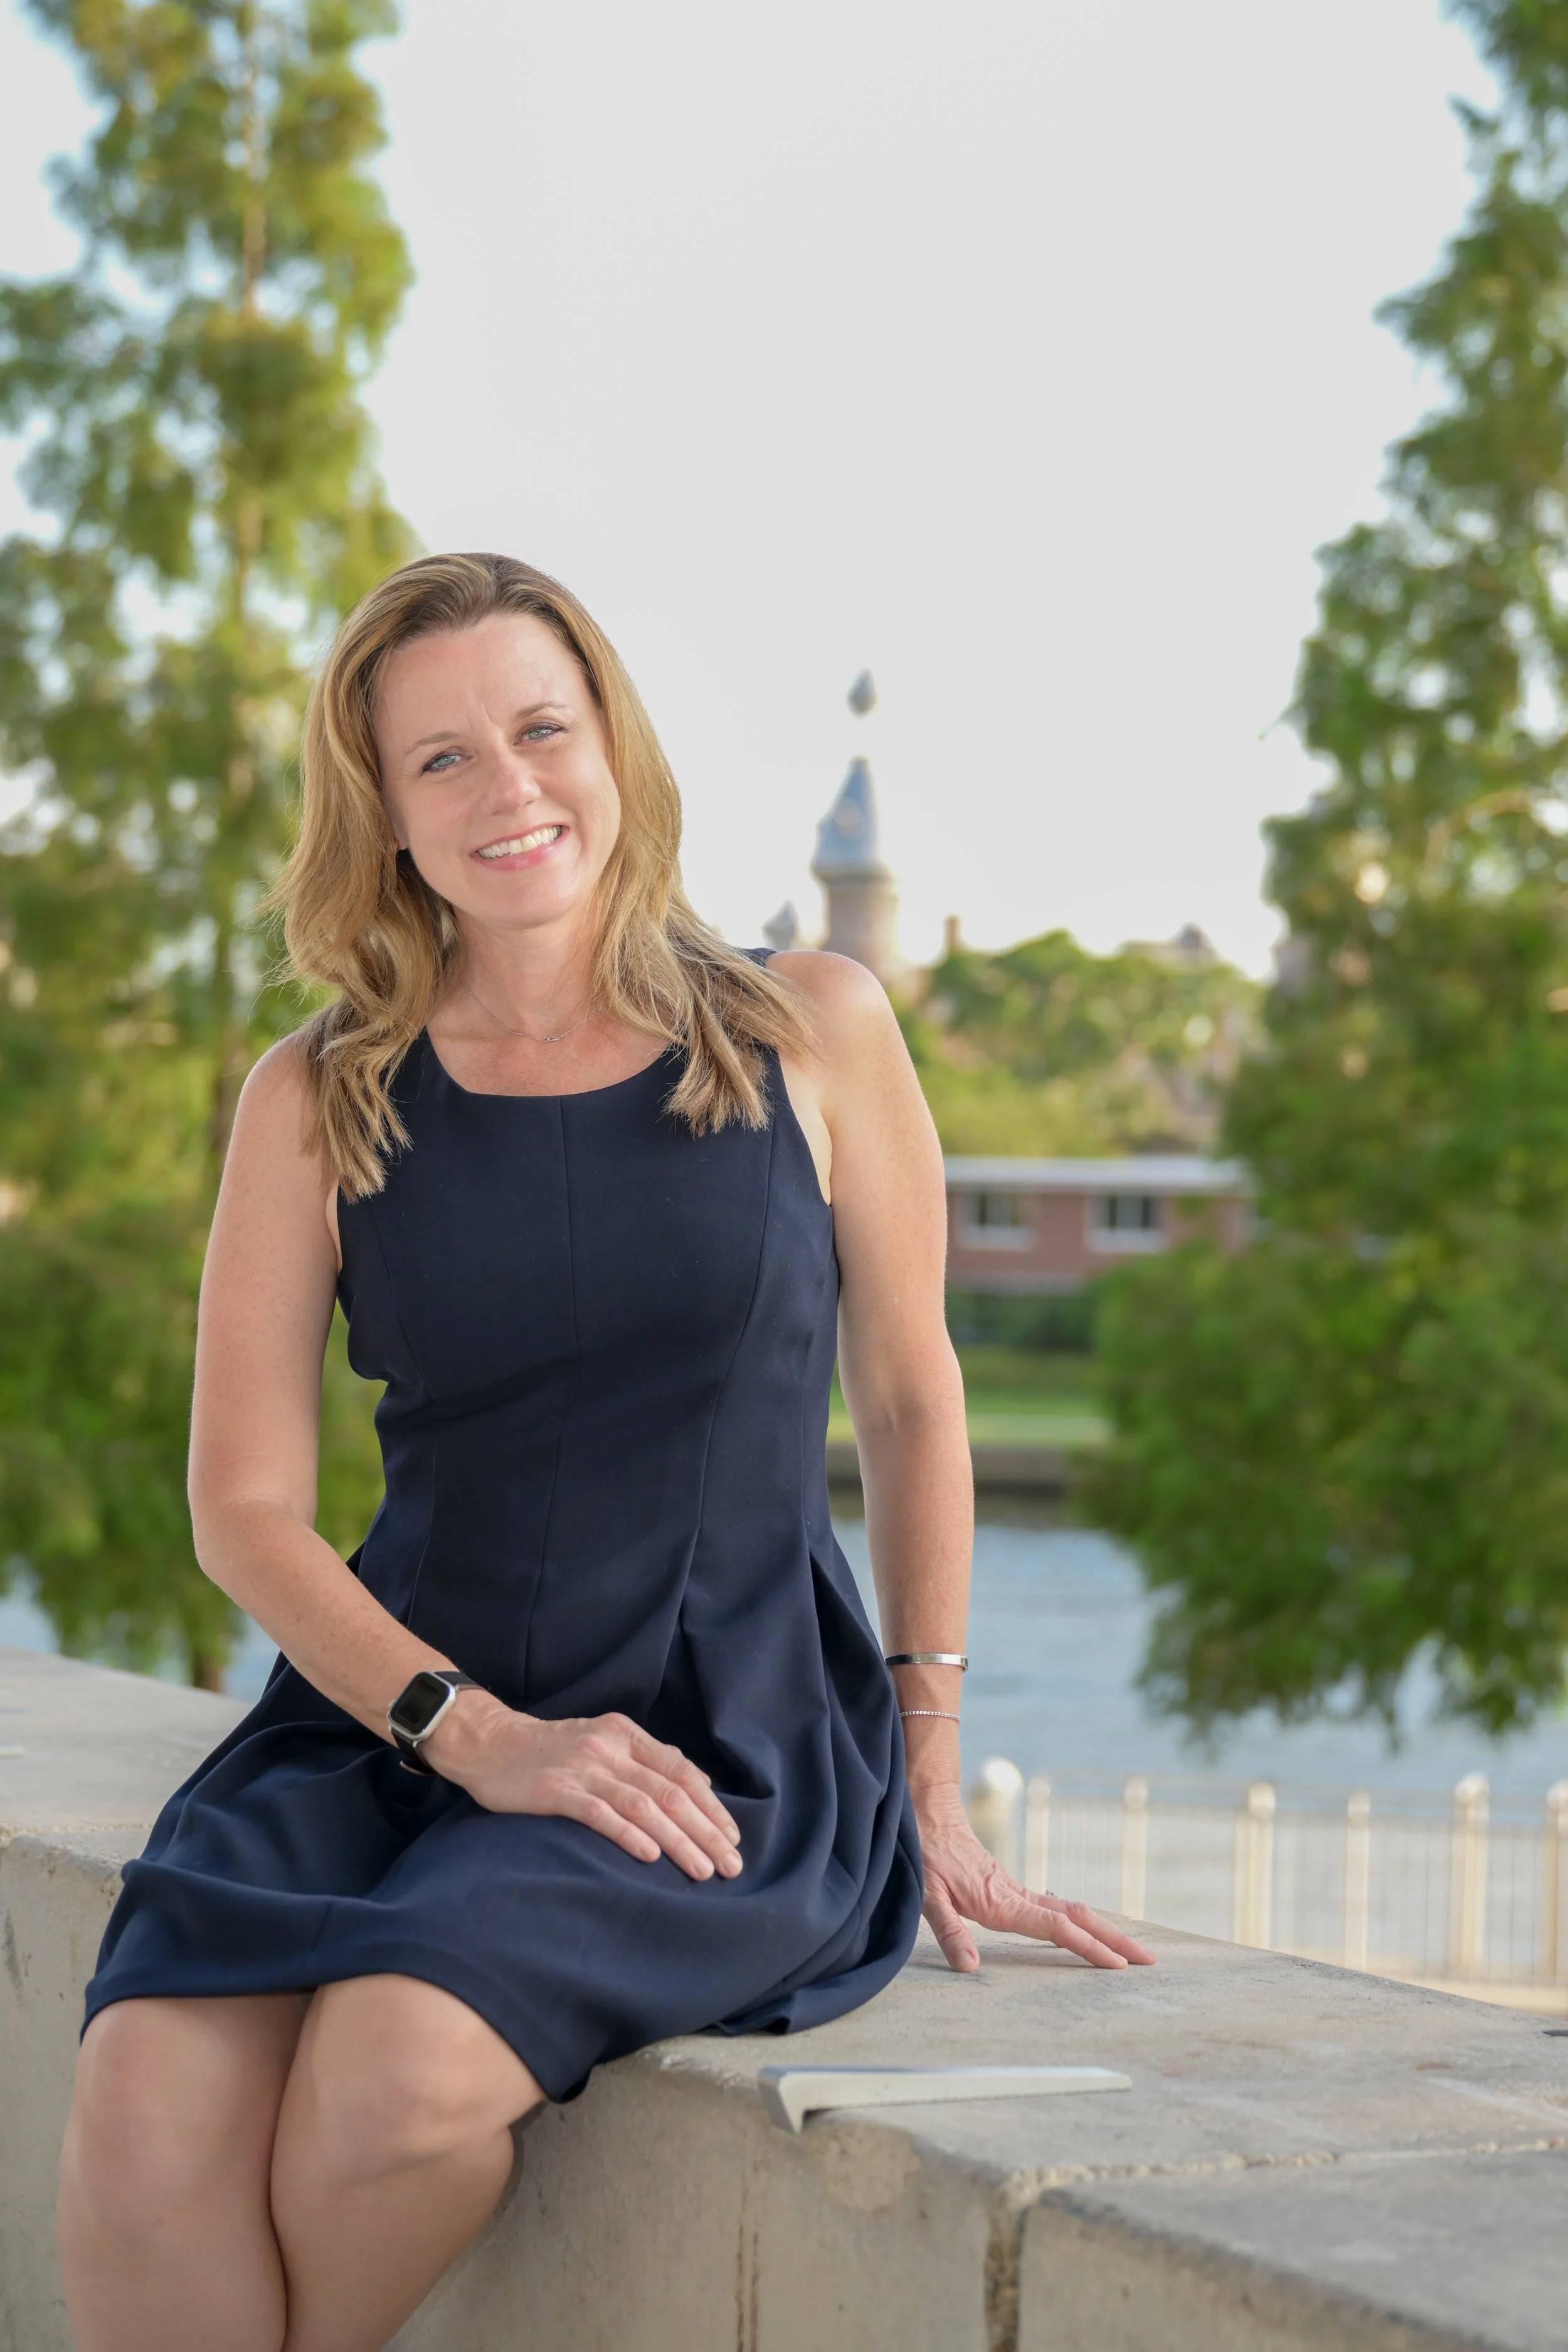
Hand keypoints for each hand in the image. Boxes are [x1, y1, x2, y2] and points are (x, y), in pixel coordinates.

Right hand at [428, 1697, 742, 1882]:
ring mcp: (583, 1767)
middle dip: (705, 1831)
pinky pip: (599, 1813)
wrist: (489, 1742)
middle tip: (730, 1866)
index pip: (682, 1771)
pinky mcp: (555, 1790)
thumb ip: (643, 1761)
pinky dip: (629, 1834)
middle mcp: (611, 1748)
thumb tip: (695, 1787)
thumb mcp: (602, 1742)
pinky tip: (650, 1856)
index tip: (733, 1838)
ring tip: (702, 1870)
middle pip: (670, 1792)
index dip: (712, 1807)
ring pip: (643, 1806)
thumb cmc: (551, 1750)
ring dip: (678, 1841)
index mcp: (627, 1735)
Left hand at [912, 1783, 1155, 1972]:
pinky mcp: (1009, 1888)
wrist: (927, 1812)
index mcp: (1002, 1903)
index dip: (1088, 1947)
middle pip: (1077, 1917)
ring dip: (1102, 1929)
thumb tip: (970, 1967)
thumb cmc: (924, 1853)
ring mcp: (1016, 1890)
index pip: (1057, 1929)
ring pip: (1070, 1910)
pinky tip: (1084, 1932)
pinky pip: (1054, 1907)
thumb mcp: (927, 1896)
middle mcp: (1016, 1896)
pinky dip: (1080, 1921)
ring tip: (1129, 1949)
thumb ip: (949, 1931)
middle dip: (1114, 1938)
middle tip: (1148, 1959)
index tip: (1119, 1965)